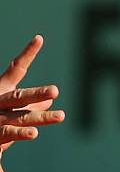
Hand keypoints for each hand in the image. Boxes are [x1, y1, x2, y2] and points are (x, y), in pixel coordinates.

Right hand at [0, 35, 63, 151]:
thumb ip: (29, 106)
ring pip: (20, 117)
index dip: (27, 54)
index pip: (16, 69)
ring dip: (41, 117)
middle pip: (20, 96)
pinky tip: (34, 133)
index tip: (39, 38)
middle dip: (37, 93)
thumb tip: (49, 101)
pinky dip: (21, 133)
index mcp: (2, 90)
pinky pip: (9, 133)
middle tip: (55, 91)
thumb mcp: (10, 111)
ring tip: (61, 116)